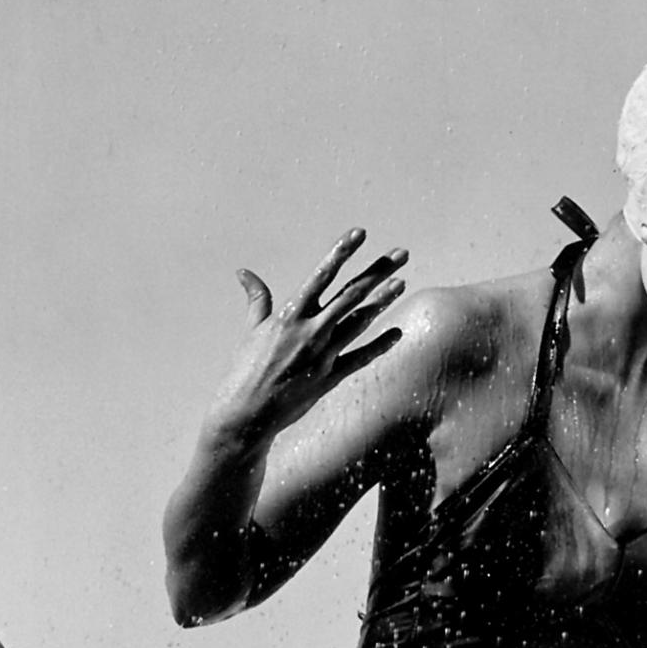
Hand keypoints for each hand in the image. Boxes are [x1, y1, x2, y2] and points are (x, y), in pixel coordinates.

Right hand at [210, 228, 407, 441]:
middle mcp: (310, 331)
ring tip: (402, 282)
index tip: (360, 233)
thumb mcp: (252, 331)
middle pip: (351, 294)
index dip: (342, 252)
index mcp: (290, 314)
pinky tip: (396, 333)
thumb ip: (257, 299)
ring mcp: (323, 355)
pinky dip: (379, 346)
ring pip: (360, 322)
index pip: (322, 275)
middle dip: (378, 271)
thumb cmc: (244, 371)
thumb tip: (244, 272)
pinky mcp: (329, 379)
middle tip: (402, 253)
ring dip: (383, 301)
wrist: (246, 414)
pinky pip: (360, 359)